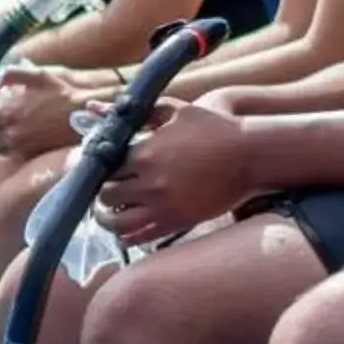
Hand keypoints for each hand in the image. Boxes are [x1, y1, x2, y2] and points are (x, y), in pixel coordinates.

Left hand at [0, 65, 112, 158]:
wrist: (85, 113)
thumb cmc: (61, 93)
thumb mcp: (37, 75)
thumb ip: (12, 75)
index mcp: (8, 115)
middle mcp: (13, 134)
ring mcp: (24, 147)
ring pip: (0, 150)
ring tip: (6, 133)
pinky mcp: (36, 153)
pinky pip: (16, 155)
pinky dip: (14, 149)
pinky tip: (20, 139)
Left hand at [96, 99, 254, 244]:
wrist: (250, 152)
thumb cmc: (213, 127)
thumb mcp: (174, 111)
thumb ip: (138, 112)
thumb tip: (96, 106)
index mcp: (144, 154)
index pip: (102, 169)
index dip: (93, 171)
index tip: (93, 172)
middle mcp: (150, 182)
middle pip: (106, 196)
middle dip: (100, 195)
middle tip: (101, 193)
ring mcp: (164, 205)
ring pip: (117, 222)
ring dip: (107, 219)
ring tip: (107, 214)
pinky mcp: (179, 221)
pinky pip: (142, 236)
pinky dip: (127, 236)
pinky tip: (124, 231)